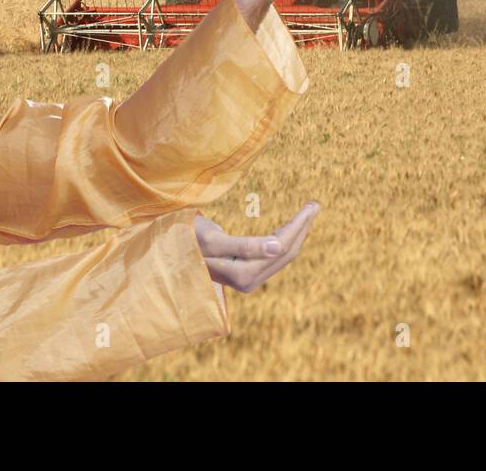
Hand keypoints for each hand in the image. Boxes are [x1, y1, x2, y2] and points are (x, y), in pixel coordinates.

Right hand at [194, 202, 319, 293]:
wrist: (171, 252)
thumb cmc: (188, 240)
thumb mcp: (214, 240)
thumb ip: (245, 247)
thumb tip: (278, 247)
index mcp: (242, 275)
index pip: (280, 247)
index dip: (297, 225)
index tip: (312, 205)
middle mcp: (248, 282)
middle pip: (284, 252)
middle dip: (301, 227)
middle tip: (314, 204)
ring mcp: (248, 280)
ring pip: (282, 255)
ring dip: (296, 233)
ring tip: (308, 210)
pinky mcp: (247, 275)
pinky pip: (274, 257)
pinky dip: (285, 239)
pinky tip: (291, 226)